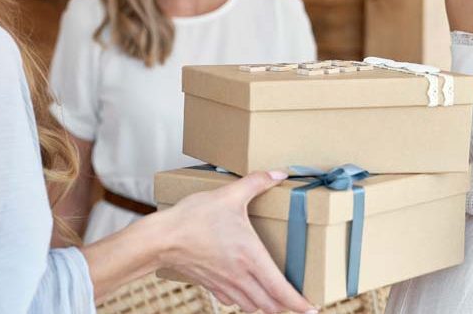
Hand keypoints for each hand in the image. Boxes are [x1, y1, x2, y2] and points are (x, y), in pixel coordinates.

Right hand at [154, 170, 316, 313]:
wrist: (160, 239)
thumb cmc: (193, 218)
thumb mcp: (228, 195)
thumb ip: (256, 183)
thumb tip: (278, 173)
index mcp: (251, 257)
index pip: (281, 289)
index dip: (299, 303)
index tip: (312, 308)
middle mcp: (240, 276)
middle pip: (270, 304)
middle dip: (286, 306)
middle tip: (299, 304)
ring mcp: (225, 284)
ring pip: (252, 306)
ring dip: (266, 305)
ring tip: (276, 300)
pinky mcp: (211, 285)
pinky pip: (233, 301)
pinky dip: (244, 301)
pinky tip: (246, 293)